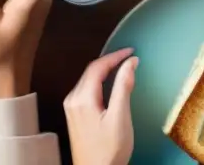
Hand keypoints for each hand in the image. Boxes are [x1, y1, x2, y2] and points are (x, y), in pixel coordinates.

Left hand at [64, 48, 138, 164]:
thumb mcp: (120, 118)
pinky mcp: (74, 114)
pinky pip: (86, 90)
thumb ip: (123, 88)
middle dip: (110, 61)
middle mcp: (73, 99)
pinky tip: (110, 84)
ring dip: (104, 71)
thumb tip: (129, 64)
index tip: (131, 51)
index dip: (115, 56)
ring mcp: (72, 107)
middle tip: (129, 57)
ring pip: (88, 80)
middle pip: (91, 72)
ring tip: (122, 66)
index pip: (97, 67)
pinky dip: (99, 82)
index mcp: (82, 98)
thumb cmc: (109, 151)